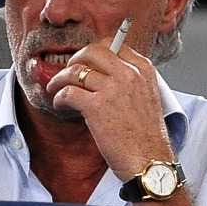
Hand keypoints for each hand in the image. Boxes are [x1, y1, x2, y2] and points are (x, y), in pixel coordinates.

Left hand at [46, 40, 174, 178]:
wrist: (151, 162)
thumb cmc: (148, 137)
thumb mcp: (147, 98)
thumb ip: (130, 81)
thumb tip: (103, 74)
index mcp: (143, 70)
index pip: (114, 44)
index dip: (94, 53)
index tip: (85, 63)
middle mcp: (129, 74)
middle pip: (92, 51)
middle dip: (74, 60)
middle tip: (67, 73)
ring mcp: (112, 89)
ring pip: (75, 70)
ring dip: (60, 79)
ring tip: (55, 89)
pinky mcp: (96, 107)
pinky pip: (68, 91)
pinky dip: (59, 97)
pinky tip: (60, 104)